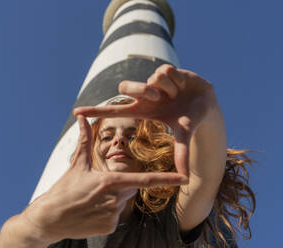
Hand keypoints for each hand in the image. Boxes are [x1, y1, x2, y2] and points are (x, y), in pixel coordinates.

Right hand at [21, 115, 186, 242]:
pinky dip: (108, 212)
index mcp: (110, 181)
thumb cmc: (63, 189)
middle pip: (131, 188)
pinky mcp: (109, 228)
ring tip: (92, 200)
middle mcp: (115, 199)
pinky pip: (116, 216)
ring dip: (113, 198)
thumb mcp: (76, 164)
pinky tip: (92, 211)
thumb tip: (82, 117)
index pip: (144, 180)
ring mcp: (112, 216)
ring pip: (123, 202)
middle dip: (120, 184)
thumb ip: (84, 139)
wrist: (49, 219)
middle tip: (100, 186)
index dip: (167, 179)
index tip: (184, 178)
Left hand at [74, 64, 216, 176]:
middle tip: (161, 99)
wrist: (206, 101)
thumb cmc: (190, 118)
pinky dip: (177, 80)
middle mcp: (144, 96)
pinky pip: (165, 71)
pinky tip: (182, 84)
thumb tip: (186, 179)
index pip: (114, 110)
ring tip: (177, 94)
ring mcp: (152, 82)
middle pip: (124, 87)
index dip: (96, 111)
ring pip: (149, 79)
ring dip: (167, 88)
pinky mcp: (163, 70)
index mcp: (143, 110)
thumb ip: (182, 153)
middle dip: (143, 91)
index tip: (76, 113)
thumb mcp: (184, 134)